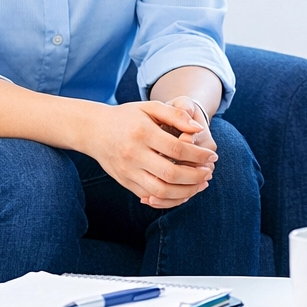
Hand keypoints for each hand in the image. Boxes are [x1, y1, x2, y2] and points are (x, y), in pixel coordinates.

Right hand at [85, 100, 216, 208]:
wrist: (94, 131)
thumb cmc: (127, 117)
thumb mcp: (150, 107)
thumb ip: (176, 115)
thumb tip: (199, 130)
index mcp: (142, 133)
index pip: (176, 149)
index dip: (198, 155)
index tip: (212, 156)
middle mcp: (133, 154)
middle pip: (170, 173)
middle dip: (196, 176)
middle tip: (209, 172)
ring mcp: (128, 171)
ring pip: (161, 191)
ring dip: (186, 191)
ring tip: (201, 184)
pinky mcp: (125, 183)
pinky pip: (150, 197)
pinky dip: (170, 199)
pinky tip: (184, 191)